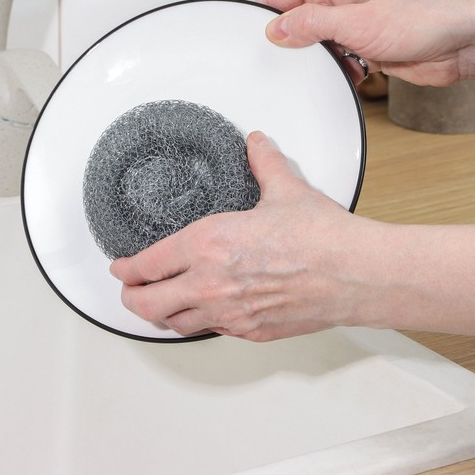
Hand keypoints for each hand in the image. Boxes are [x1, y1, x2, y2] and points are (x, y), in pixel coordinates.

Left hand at [109, 131, 361, 340]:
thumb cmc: (321, 236)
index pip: (148, 263)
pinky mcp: (250, 330)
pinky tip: (202, 313)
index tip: (121, 266)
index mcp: (209, 243)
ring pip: (175, 323)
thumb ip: (263, 163)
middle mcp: (211, 283)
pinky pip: (210, 331)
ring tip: (158, 304)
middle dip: (130, 296)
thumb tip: (257, 143)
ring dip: (159, 314)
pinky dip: (197, 323)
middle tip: (128, 289)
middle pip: (148, 302)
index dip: (127, 267)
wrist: (354, 274)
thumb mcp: (285, 189)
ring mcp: (229, 313)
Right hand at [258, 0, 474, 86]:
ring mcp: (352, 25)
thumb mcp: (357, 22)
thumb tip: (276, 29)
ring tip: (325, 70)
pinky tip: (351, 75)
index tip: (250, 41)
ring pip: (316, 46)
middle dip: (291, 46)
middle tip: (285, 66)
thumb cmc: (426, 16)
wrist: (466, 39)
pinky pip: (338, 61)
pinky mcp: (366, 47)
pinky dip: (340, 72)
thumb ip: (312, 24)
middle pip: (296, 24)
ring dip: (318, 63)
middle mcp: (339, 0)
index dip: (264, 19)